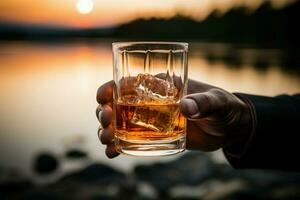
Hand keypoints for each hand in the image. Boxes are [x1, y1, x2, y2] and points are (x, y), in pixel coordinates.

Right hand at [96, 79, 251, 157]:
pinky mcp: (154, 137)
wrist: (228, 129)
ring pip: (119, 123)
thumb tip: (185, 108)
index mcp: (161, 86)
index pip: (129, 83)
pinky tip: (112, 152)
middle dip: (105, 111)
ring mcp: (150, 121)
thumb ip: (204, 103)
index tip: (102, 96)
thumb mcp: (217, 102)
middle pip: (118, 104)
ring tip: (106, 139)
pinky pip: (130, 141)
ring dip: (107, 130)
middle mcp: (150, 102)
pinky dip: (118, 146)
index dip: (111, 87)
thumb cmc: (223, 108)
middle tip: (106, 121)